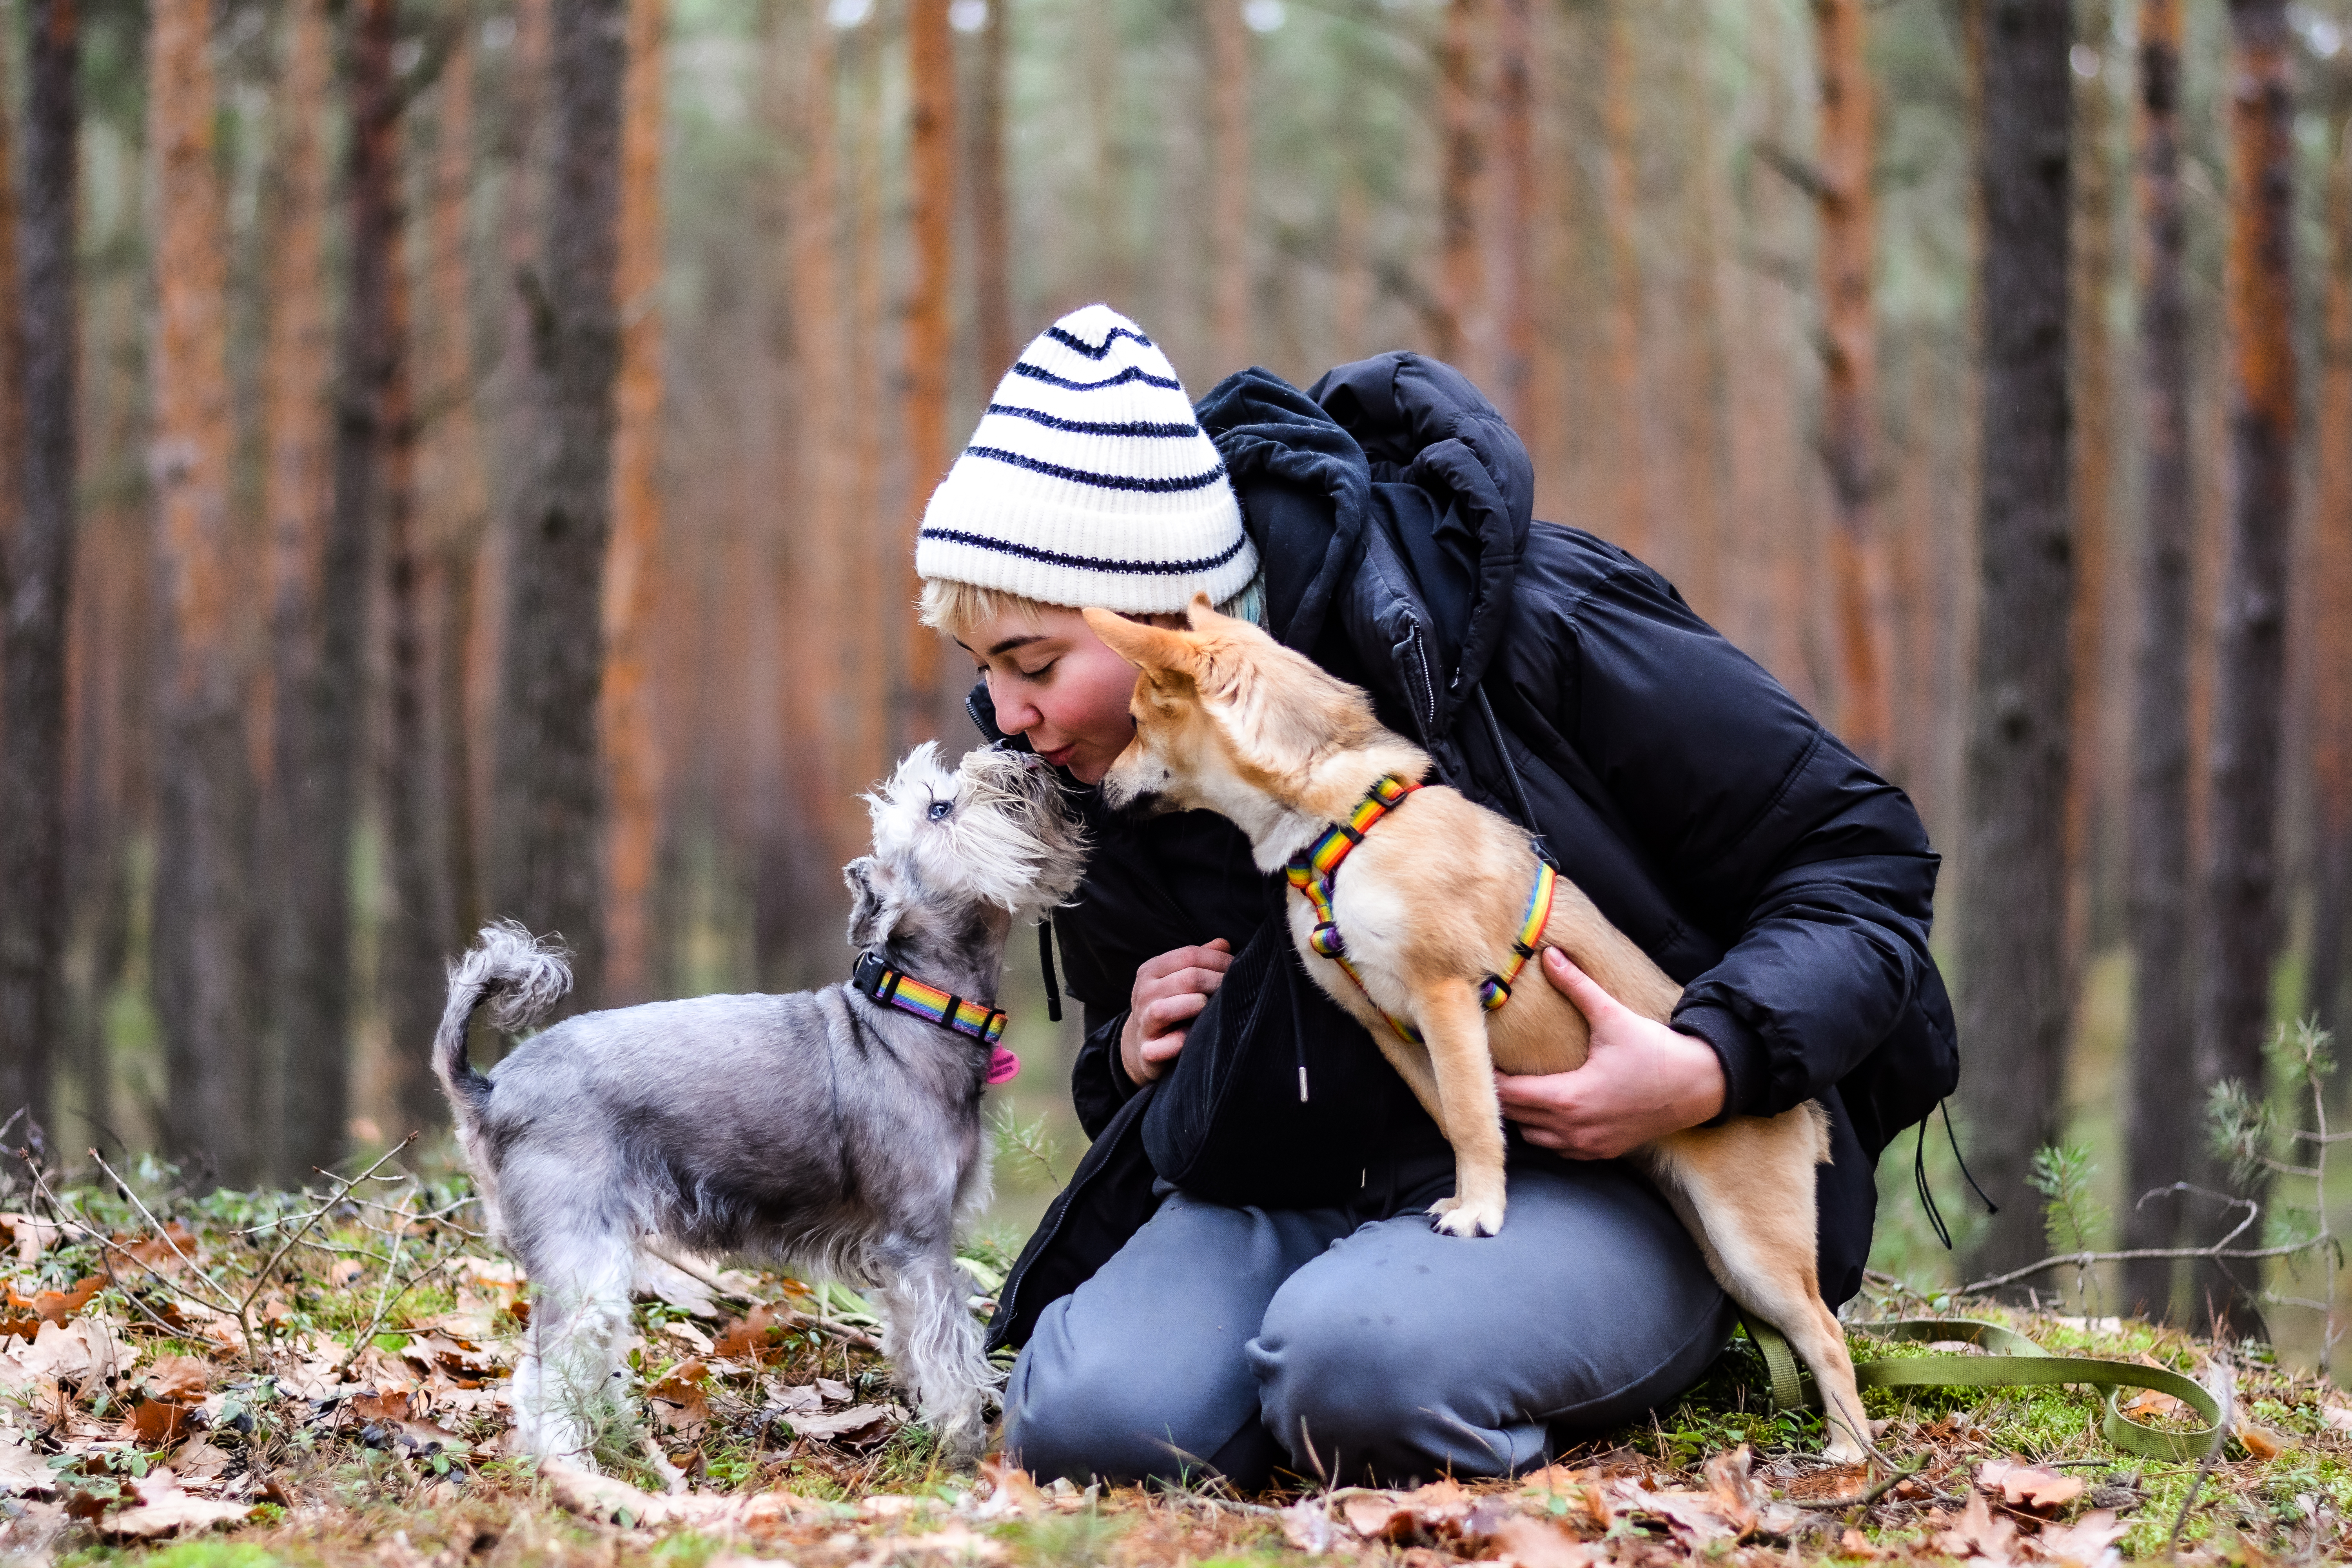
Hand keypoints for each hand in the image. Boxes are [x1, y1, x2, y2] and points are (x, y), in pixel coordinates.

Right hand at [1119, 938, 1232, 1084]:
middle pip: (1188, 979)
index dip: (1219, 960)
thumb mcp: (1178, 978)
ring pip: (1167, 1009)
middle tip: (1236, 991)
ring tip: (1214, 1012)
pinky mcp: (1146, 1050)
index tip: (1238, 969)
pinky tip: (1193, 1038)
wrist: (1140, 1045)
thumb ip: (1199, 960)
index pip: (1190, 955)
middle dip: (1218, 983)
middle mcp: (1143, 992)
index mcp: (1152, 970)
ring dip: (1198, 1007)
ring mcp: (1142, 1021)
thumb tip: (1223, 944)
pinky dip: (1179, 1043)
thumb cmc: (1170, 1005)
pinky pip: (1162, 1047)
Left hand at [1493, 948, 1726, 1158]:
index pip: (1509, 1094)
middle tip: (1491, 1071)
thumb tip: (1550, 954)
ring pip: (1534, 1138)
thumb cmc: (1655, 1051)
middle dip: (1501, 1096)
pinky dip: (1547, 1133)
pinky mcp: (1603, 1152)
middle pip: (1515, 1118)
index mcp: (1569, 1097)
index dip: (1490, 1078)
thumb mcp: (1612, 1016)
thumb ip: (1576, 985)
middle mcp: (1574, 1128)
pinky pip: (1559, 1150)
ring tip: (1518, 1089)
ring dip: (1522, 1117)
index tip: (1480, 1060)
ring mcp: (1588, 1145)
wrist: (1699, 1085)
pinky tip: (1549, 1110)